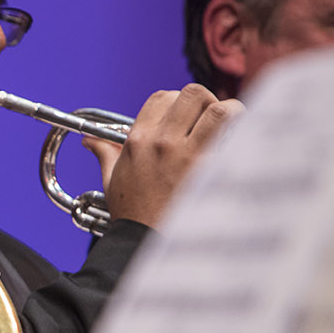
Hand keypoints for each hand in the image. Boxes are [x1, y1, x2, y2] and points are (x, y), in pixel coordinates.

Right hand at [83, 83, 242, 227]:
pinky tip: (240, 144)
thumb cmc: (131, 211)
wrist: (146, 239)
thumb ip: (105, 153)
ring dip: (232, 111)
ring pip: (220, 110)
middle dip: (207, 99)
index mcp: (138, 140)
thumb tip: (90, 141)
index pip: (162, 97)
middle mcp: (163, 141)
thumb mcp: (112, 178)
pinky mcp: (210, 170)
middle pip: (193, 94)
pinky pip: (234, 139)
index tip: (185, 113)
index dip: (178, 99)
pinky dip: (243, 136)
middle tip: (212, 114)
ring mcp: (188, 155)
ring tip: (234, 122)